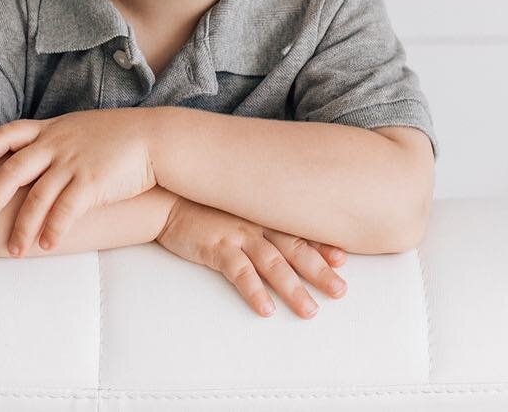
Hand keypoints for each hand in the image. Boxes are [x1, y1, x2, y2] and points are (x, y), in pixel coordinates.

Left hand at [0, 109, 156, 255]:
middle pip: (11, 171)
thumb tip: (36, 159)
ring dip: (22, 227)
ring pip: (36, 198)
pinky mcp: (92, 182)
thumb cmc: (119, 137)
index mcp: (51, 130)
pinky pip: (65, 210)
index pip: (6, 135)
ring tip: (13, 250)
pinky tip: (47, 246)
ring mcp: (73, 163)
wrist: (155, 137)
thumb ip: (56, 141)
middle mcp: (56, 145)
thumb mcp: (80, 129)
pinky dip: (53, 230)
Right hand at [155, 195, 348, 318]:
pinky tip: (265, 309)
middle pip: (295, 250)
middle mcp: (256, 224)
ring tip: (309, 311)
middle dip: (320, 271)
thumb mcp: (234, 207)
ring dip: (293, 288)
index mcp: (263, 214)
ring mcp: (237, 235)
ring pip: (273, 264)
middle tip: (341, 291)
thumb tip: (281, 235)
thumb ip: (257, 218)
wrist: (164, 197)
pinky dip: (254, 291)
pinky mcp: (216, 248)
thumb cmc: (200, 204)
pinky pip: (239, 272)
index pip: (300, 231)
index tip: (344, 260)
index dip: (323, 246)